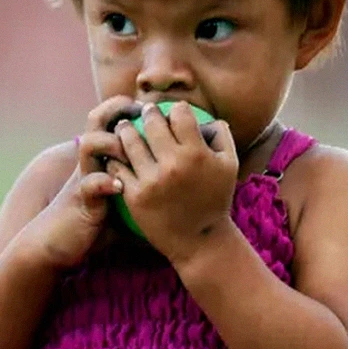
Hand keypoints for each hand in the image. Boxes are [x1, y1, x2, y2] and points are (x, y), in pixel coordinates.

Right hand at [17, 97, 138, 270]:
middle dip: (118, 110)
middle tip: (141, 112)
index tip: (154, 107)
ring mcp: (84, 178)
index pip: (110, 119)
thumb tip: (177, 187)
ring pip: (89, 144)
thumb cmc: (95, 222)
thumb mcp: (122, 199)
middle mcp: (91, 162)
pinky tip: (120, 187)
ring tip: (131, 153)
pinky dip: (104, 182)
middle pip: (96, 120)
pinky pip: (90, 184)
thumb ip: (142, 186)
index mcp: (102, 157)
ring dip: (110, 143)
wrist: (57, 243)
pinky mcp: (81, 200)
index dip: (128, 107)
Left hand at [107, 100, 238, 265]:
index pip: (180, 113)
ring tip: (125, 127)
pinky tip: (117, 153)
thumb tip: (209, 117)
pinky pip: (119, 167)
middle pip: (152, 122)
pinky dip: (117, 157)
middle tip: (145, 112)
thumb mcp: (230, 166)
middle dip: (148, 112)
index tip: (173, 111)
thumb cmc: (216, 199)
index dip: (176, 108)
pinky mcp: (135, 195)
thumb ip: (222, 136)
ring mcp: (152, 180)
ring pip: (130, 141)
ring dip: (126, 129)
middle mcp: (173, 164)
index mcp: (197, 153)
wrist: (199, 240)